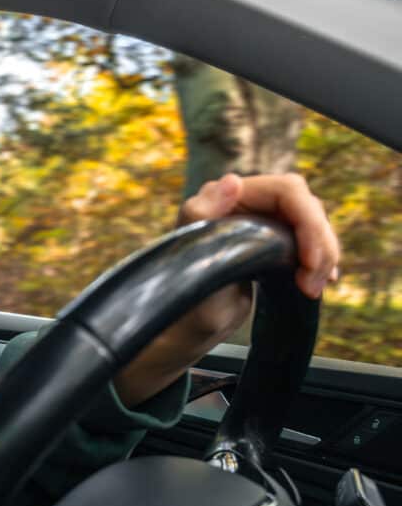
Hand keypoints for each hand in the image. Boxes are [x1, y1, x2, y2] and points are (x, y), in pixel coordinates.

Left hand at [113, 172, 339, 407]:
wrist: (186, 324)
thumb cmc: (182, 295)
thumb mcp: (188, 261)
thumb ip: (200, 218)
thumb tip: (231, 180)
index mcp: (223, 197)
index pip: (287, 190)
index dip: (308, 220)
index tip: (309, 260)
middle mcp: (244, 202)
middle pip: (306, 206)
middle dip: (320, 243)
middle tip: (314, 284)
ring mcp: (260, 222)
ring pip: (313, 224)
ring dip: (323, 255)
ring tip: (312, 288)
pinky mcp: (271, 244)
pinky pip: (309, 242)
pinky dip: (320, 260)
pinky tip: (321, 282)